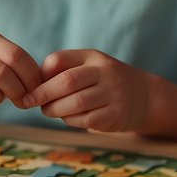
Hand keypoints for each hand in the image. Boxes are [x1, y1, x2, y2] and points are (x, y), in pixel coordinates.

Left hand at [20, 49, 152, 132]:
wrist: (145, 96)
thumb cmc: (105, 82)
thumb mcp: (90, 66)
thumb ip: (64, 70)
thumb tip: (32, 84)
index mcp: (93, 57)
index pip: (59, 60)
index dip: (41, 74)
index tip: (31, 85)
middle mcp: (105, 72)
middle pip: (67, 81)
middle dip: (43, 94)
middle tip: (30, 102)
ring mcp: (113, 94)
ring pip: (75, 103)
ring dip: (55, 109)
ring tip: (48, 110)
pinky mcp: (116, 115)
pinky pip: (86, 119)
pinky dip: (70, 120)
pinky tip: (67, 117)